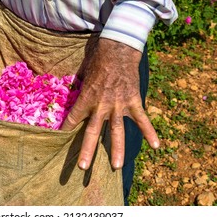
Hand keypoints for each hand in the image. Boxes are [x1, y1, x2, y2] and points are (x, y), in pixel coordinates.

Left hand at [61, 38, 158, 169]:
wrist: (119, 48)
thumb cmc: (98, 60)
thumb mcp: (84, 74)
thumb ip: (80, 89)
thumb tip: (74, 98)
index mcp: (86, 98)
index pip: (73, 118)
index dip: (66, 129)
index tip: (60, 139)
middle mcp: (101, 105)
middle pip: (92, 131)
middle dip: (87, 150)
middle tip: (83, 168)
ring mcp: (118, 104)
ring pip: (117, 131)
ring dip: (116, 149)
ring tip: (116, 167)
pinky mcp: (133, 101)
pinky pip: (142, 119)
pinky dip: (149, 131)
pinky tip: (156, 145)